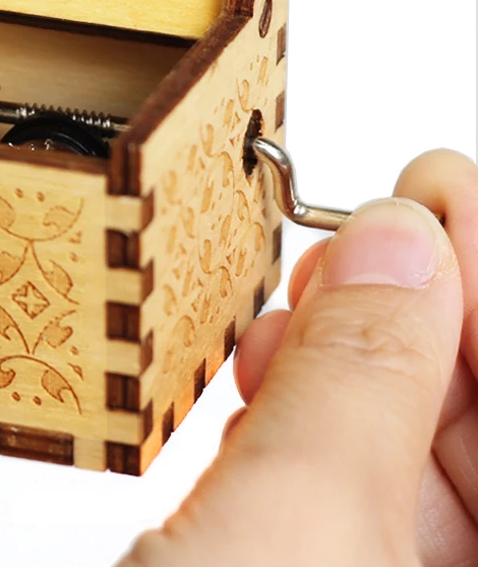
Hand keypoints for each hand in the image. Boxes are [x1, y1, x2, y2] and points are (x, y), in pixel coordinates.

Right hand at [121, 149, 477, 566]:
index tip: (431, 190)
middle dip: (410, 313)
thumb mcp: (297, 524)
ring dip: (342, 359)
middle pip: (471, 414)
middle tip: (361, 233)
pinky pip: (342, 487)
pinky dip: (297, 416)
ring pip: (403, 446)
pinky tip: (258, 386)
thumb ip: (357, 378)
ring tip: (292, 310)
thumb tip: (393, 245)